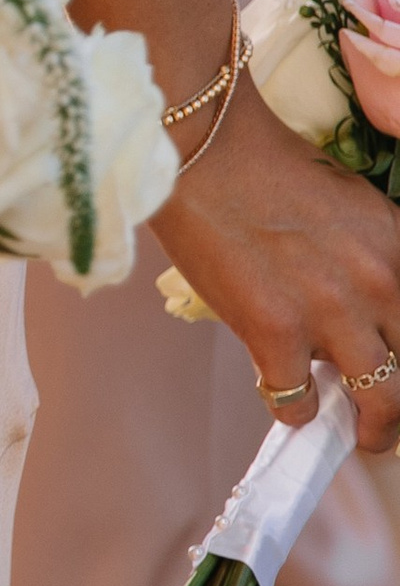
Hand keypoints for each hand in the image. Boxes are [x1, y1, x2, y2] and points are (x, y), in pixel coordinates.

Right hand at [158, 89, 399, 452]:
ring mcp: (330, 312)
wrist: (205, 151)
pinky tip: (281, 390)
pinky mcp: (275, 332)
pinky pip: (297, 402)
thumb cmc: (265, 169)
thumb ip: (372, 260)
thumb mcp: (351, 207)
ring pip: (380, 402)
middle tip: (389, 416)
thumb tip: (367, 316)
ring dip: (374, 428)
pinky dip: (291, 409)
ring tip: (364, 435)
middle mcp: (380, 283)